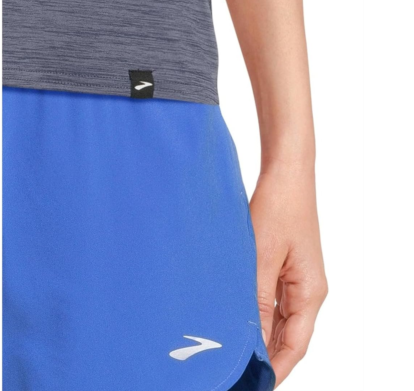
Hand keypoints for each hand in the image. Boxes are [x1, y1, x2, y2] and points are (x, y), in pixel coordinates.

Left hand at [251, 164, 327, 387]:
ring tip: (234, 350)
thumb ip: (258, 299)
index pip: (296, 345)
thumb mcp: (262, 257)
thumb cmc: (278, 209)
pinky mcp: (285, 266)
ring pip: (280, 319)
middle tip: (237, 370)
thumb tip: (252, 340)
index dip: (276, 369)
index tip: (253, 384)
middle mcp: (308, 290)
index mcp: (310, 292)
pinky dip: (259, 313)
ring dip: (261, 335)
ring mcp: (297, 279)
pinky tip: (239, 317)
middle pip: (289, 336)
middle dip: (266, 356)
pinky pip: (273, 300)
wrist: (285, 175)